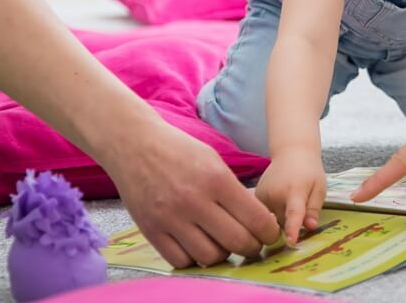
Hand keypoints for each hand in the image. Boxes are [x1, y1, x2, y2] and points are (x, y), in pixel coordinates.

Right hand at [102, 120, 280, 267]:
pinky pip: (181, 261)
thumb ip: (233, 190)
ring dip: (223, 254)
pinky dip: (195, 258)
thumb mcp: (214, 161)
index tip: (269, 234)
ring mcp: (170, 218)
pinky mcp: (151, 231)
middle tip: (252, 244)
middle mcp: (194, 201)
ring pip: (211, 256)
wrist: (135, 145)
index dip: (269, 232)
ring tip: (223, 243)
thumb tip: (257, 220)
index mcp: (216, 179)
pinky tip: (198, 245)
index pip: (255, 219)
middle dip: (252, 247)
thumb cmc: (179, 150)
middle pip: (237, 242)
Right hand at [256, 149, 327, 244]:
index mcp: (295, 190)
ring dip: (281, 218)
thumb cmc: (309, 171)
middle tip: (300, 207)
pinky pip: (264, 214)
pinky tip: (279, 200)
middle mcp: (275, 194)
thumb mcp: (319, 188)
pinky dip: (272, 213)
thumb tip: (310, 227)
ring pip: (272, 221)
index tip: (291, 241)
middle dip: (291, 223)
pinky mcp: (255, 196)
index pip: (294, 212)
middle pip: (283, 223)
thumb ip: (314, 209)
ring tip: (289, 200)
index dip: (293, 228)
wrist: (291, 152)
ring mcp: (263, 195)